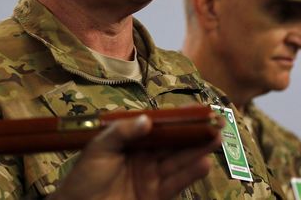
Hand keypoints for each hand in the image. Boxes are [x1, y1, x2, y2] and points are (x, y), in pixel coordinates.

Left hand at [51, 114, 220, 199]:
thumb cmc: (84, 176)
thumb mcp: (99, 147)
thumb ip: (122, 132)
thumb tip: (147, 120)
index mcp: (133, 140)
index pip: (160, 125)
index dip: (178, 118)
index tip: (198, 109)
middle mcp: (146, 156)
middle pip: (174, 142)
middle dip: (195, 133)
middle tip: (216, 123)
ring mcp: (151, 176)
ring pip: (179, 161)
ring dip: (198, 151)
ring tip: (215, 140)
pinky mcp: (155, 195)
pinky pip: (175, 183)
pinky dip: (190, 174)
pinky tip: (204, 163)